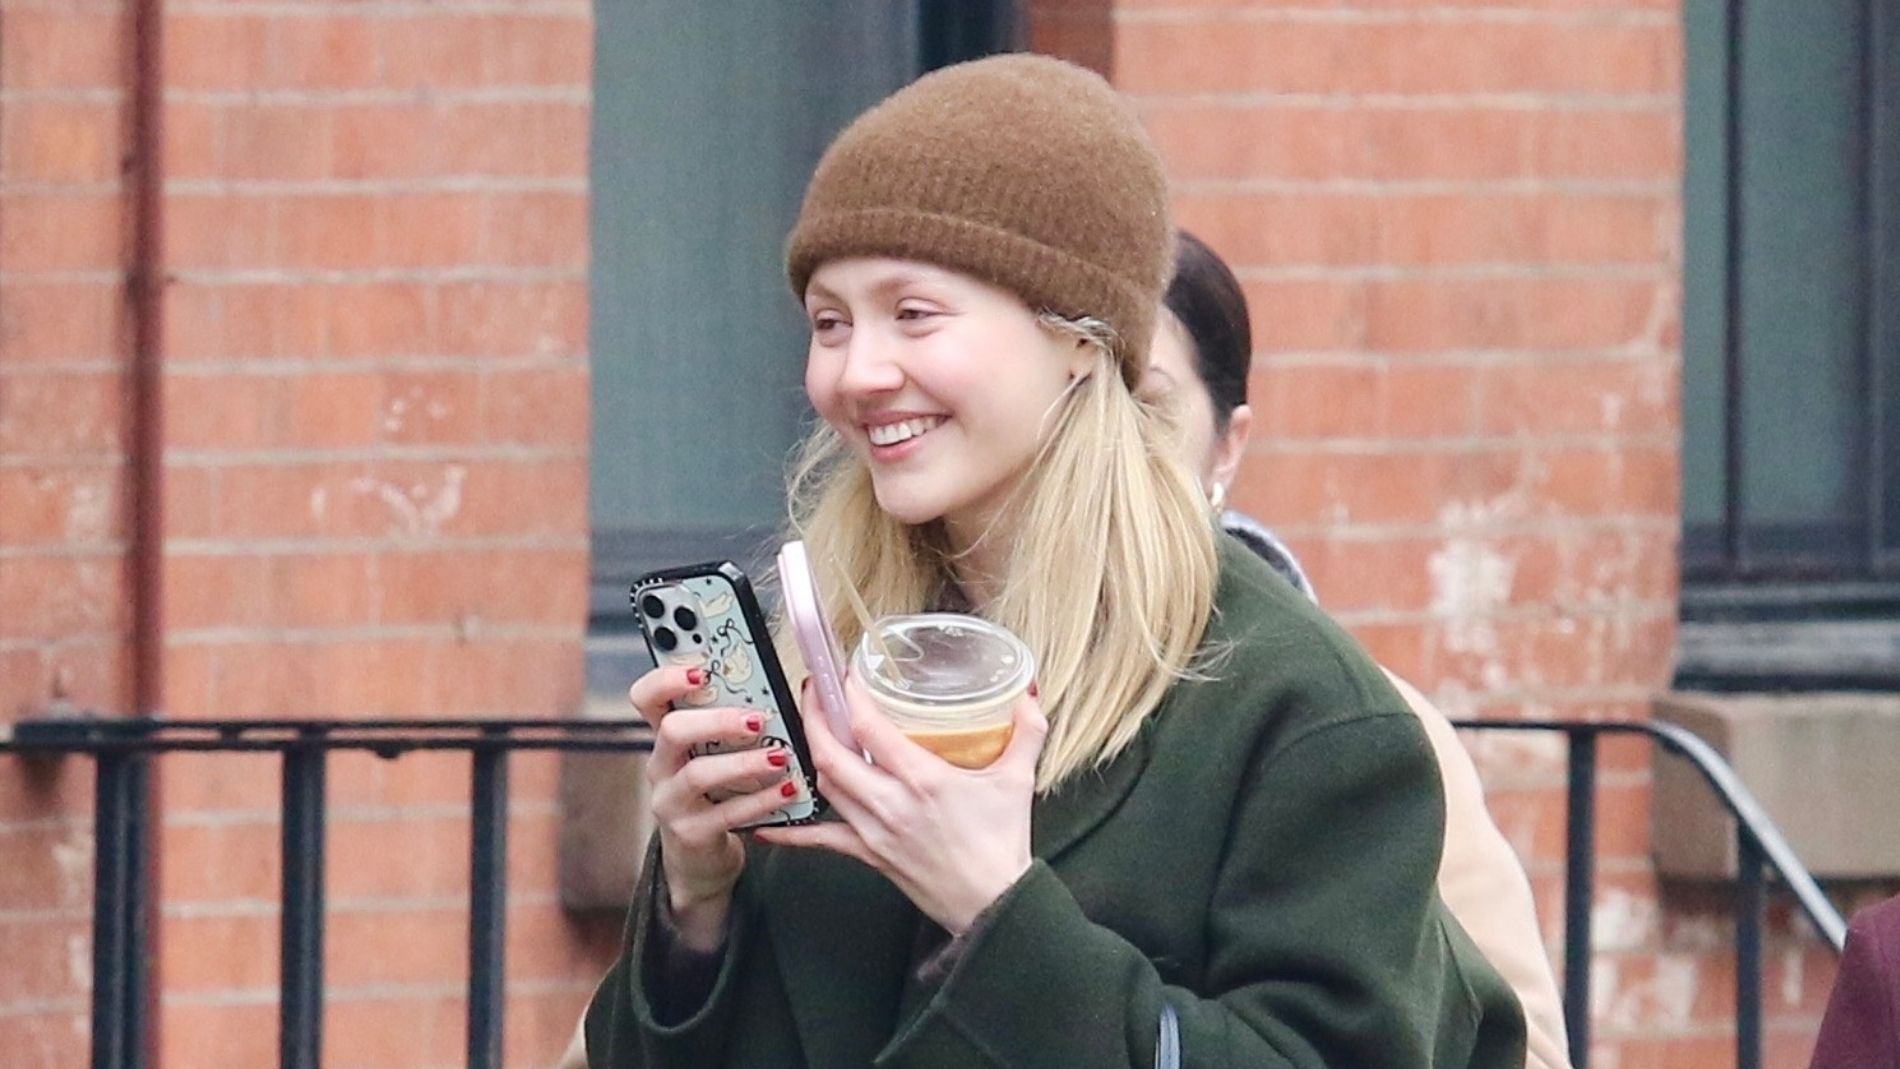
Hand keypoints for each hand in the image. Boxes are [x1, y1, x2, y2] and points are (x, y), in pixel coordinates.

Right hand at [630, 665, 796, 948]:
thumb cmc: (717, 793)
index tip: (702, 670)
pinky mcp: (690, 833)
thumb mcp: (716, 755)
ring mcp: (671, 801)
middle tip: (757, 719)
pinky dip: (761, 800)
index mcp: (666, 737)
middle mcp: (661, 765)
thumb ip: (732, 722)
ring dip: (743, 762)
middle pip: (671, 730)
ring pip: (698, 774)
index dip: (667, 679)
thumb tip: (776, 688)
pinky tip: (787, 790)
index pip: (646, 697)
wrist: (702, 858)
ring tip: (780, 757)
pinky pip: (726, 813)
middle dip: (717, 719)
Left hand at [754, 674, 1047, 933]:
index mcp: (923, 780)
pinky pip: (823, 840)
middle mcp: (891, 804)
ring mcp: (875, 832)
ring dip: (810, 755)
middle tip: (814, 691)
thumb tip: (1027, 692)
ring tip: (806, 728)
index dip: (849, 696)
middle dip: (814, 717)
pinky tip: (767, 826)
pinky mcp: (870, 856)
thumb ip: (1026, 731)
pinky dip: (794, 831)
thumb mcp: (1019, 780)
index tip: (845, 674)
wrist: (993, 905)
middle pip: (832, 754)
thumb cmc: (1004, 843)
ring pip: (825, 788)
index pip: (869, 729)